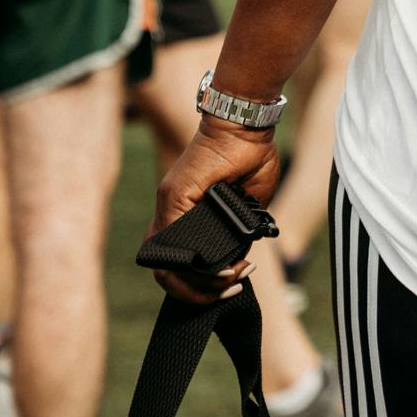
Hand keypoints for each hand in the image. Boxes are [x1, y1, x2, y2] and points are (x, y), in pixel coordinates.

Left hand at [149, 119, 283, 303]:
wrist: (245, 123)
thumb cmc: (250, 155)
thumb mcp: (249, 203)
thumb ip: (239, 230)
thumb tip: (238, 261)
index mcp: (185, 214)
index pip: (178, 264)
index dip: (201, 284)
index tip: (232, 283)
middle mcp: (170, 212)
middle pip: (166, 272)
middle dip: (198, 293)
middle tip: (230, 289)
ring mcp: (168, 204)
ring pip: (166, 265)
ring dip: (197, 284)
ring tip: (230, 281)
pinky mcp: (173, 195)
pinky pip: (173, 243)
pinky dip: (197, 265)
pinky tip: (224, 268)